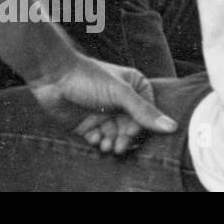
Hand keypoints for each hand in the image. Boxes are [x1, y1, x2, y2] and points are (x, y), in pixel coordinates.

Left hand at [28, 56, 176, 154]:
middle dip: (125, 140)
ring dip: (112, 143)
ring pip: (116, 136)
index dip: (140, 128)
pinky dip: (98, 142)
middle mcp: (120, 102)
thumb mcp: (119, 93)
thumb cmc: (87, 77)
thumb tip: (172, 127)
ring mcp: (104, 113)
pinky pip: (99, 139)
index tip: (131, 134)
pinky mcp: (88, 124)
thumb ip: (144, 111)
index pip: (147, 115)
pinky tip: (93, 138)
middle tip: (118, 147)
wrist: (52, 76)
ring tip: (105, 145)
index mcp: (134, 88)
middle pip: (132, 129)